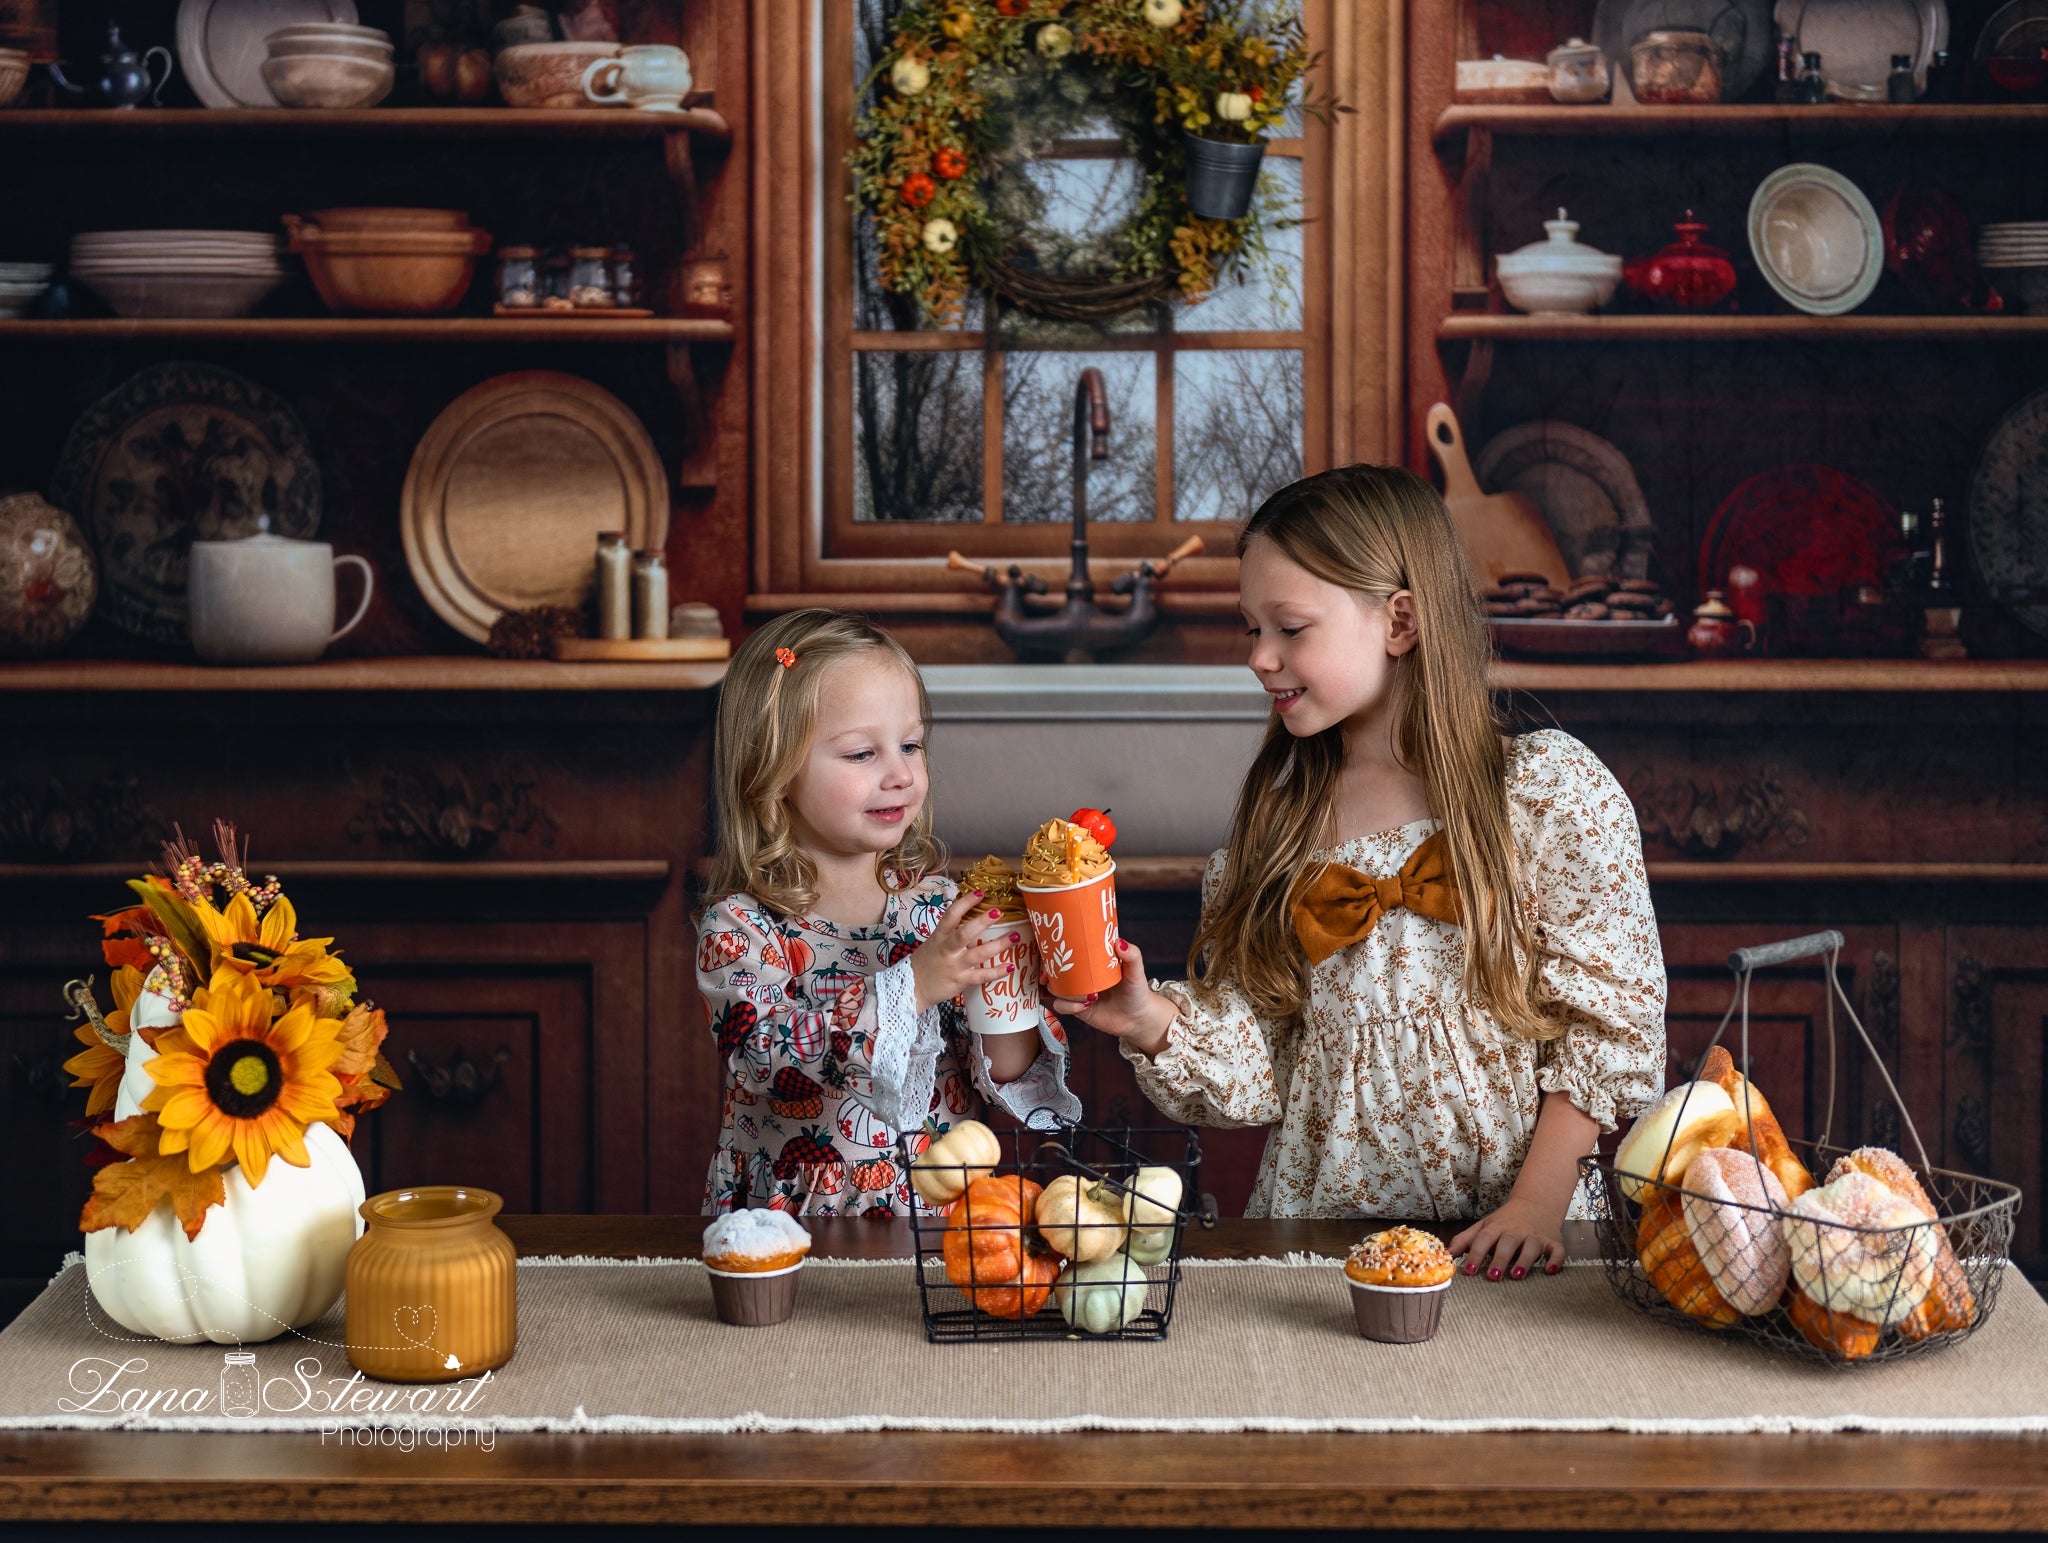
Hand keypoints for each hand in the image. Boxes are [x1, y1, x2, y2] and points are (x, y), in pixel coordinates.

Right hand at [910, 889, 1015, 1015]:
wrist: (913, 988)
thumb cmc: (926, 962)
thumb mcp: (934, 943)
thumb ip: (952, 932)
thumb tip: (974, 919)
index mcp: (939, 936)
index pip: (951, 915)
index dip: (965, 902)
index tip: (980, 892)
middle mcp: (947, 950)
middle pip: (964, 933)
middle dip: (981, 922)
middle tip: (998, 912)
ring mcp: (955, 966)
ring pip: (978, 954)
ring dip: (998, 945)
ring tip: (1015, 937)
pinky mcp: (961, 981)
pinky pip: (981, 976)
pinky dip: (997, 972)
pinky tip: (1010, 966)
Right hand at [1043, 937, 1176, 1057]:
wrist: (1137, 1019)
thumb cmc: (1137, 990)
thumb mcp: (1136, 972)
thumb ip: (1132, 956)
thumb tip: (1119, 942)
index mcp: (1090, 960)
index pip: (1066, 950)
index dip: (1051, 949)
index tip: (1048, 951)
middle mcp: (1080, 974)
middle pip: (1052, 969)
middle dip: (1046, 972)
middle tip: (1048, 976)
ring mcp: (1076, 991)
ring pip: (1054, 988)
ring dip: (1065, 992)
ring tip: (1087, 997)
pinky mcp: (1075, 1007)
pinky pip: (1060, 1005)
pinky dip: (1069, 1006)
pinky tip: (1085, 1006)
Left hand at [1448, 1194, 1565, 1280]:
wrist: (1536, 1203)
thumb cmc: (1505, 1221)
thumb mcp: (1483, 1226)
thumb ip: (1464, 1240)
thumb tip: (1446, 1254)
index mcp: (1496, 1229)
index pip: (1483, 1240)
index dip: (1475, 1255)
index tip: (1468, 1271)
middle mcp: (1515, 1232)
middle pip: (1507, 1244)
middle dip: (1499, 1259)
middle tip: (1492, 1277)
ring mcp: (1535, 1236)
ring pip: (1531, 1248)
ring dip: (1524, 1261)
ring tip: (1516, 1275)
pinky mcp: (1553, 1241)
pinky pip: (1557, 1251)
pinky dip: (1555, 1260)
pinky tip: (1550, 1271)